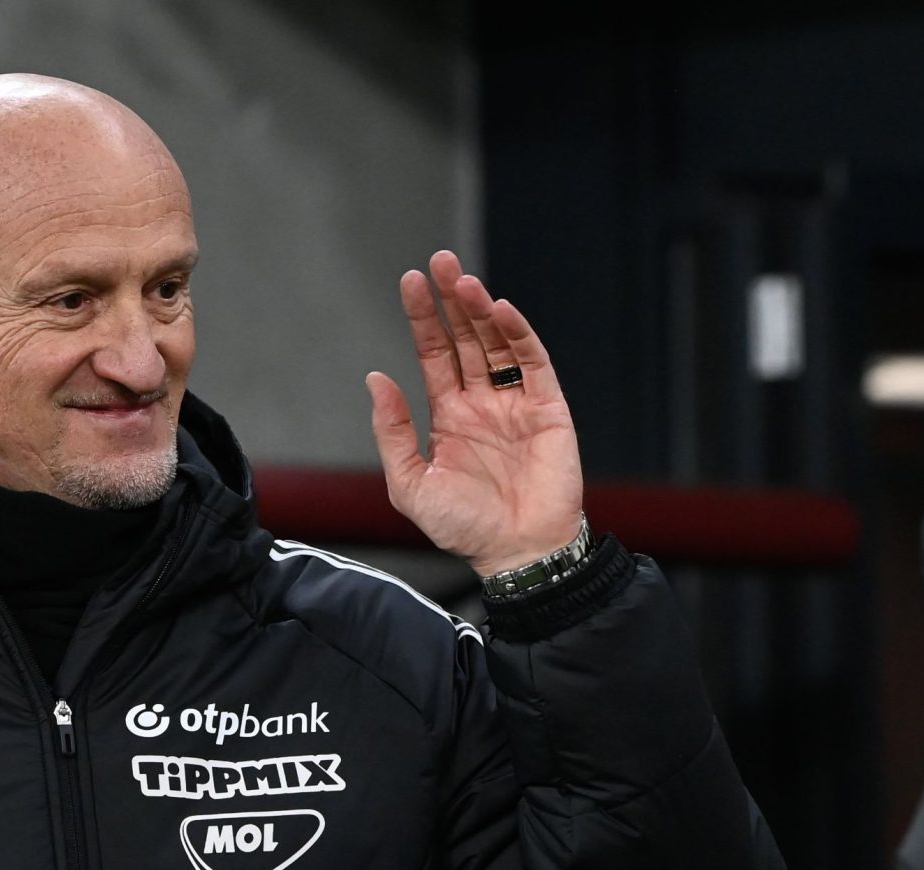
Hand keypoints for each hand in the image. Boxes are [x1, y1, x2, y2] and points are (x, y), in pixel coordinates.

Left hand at [366, 250, 583, 575]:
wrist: (517, 554)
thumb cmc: (464, 527)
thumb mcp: (410, 483)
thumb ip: (392, 431)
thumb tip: (375, 378)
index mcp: (449, 415)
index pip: (434, 353)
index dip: (423, 317)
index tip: (410, 281)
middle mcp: (482, 402)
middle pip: (466, 337)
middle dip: (451, 300)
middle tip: (438, 260)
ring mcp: (515, 403)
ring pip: (498, 343)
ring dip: (481, 310)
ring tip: (462, 281)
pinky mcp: (548, 409)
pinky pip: (533, 364)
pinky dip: (519, 335)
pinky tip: (500, 311)